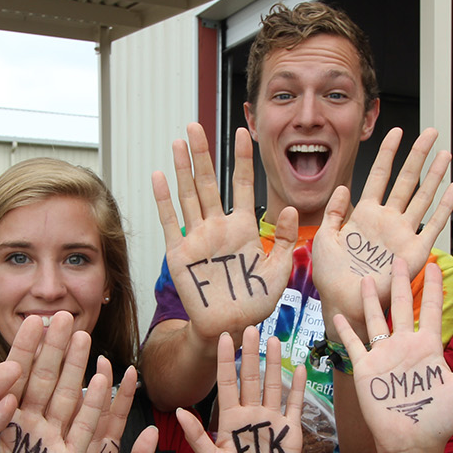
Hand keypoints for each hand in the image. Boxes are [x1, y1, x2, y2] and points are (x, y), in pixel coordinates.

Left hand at [0, 313, 108, 452]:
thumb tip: (7, 393)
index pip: (14, 375)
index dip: (25, 349)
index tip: (34, 321)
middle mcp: (28, 423)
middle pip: (45, 378)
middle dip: (54, 347)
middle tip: (64, 316)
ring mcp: (50, 440)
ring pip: (67, 395)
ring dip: (76, 367)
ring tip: (83, 336)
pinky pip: (85, 427)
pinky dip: (95, 403)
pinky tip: (101, 378)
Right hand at [153, 123, 297, 343]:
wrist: (230, 327)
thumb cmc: (256, 301)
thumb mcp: (281, 270)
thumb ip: (287, 240)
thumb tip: (292, 209)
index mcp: (243, 228)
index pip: (241, 184)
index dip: (242, 159)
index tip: (244, 131)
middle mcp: (218, 227)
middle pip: (209, 182)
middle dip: (203, 154)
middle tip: (196, 125)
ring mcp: (197, 238)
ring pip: (188, 195)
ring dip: (182, 168)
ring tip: (178, 141)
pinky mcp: (179, 253)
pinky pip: (170, 221)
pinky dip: (164, 199)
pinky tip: (159, 175)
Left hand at [177, 326, 305, 452]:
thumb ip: (197, 437)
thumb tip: (179, 412)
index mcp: (230, 418)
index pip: (227, 383)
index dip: (225, 361)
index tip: (223, 337)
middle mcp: (250, 413)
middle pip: (250, 377)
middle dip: (250, 353)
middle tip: (251, 326)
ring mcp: (272, 419)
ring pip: (272, 384)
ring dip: (274, 363)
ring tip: (274, 339)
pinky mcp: (290, 430)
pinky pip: (294, 404)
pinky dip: (298, 387)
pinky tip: (300, 368)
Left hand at [313, 127, 452, 339]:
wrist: (344, 303)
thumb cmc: (330, 277)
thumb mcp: (324, 238)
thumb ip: (333, 211)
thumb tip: (342, 187)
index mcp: (364, 214)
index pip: (379, 175)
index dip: (387, 153)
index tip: (396, 131)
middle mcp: (387, 220)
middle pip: (406, 180)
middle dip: (418, 155)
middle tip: (430, 133)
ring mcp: (403, 234)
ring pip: (422, 197)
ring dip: (435, 175)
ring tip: (445, 154)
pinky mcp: (415, 251)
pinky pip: (433, 224)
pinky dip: (445, 207)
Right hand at [335, 259, 452, 452]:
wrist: (412, 443)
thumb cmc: (441, 419)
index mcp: (428, 346)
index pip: (429, 308)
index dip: (432, 287)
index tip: (434, 264)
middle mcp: (405, 346)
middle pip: (400, 306)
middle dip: (400, 282)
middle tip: (399, 258)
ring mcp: (384, 356)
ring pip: (376, 320)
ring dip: (371, 300)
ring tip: (366, 278)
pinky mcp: (365, 369)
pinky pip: (354, 345)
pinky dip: (345, 329)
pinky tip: (338, 314)